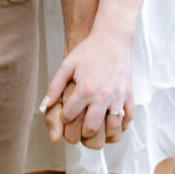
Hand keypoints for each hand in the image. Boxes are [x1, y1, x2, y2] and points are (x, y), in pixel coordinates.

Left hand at [40, 28, 134, 147]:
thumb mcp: (67, 64)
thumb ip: (55, 86)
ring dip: (103, 134)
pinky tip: (112, 123)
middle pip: (91, 128)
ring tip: (97, 130)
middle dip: (82, 132)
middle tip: (80, 129)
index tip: (66, 115)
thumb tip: (45, 105)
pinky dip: (121, 126)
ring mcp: (118, 97)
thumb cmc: (88, 51)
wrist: (112, 39)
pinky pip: (128, 119)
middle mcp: (103, 96)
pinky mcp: (129, 95)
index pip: (70, 116)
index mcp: (85, 89)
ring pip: (113, 129)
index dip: (64, 117)